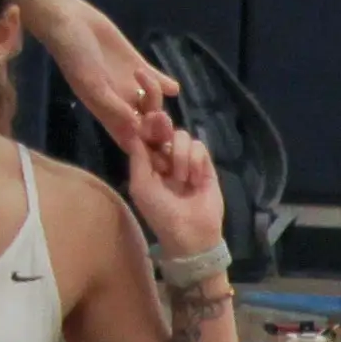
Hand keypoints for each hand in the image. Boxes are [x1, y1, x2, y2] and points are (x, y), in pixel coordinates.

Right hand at [38, 1, 169, 155]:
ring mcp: (129, 84)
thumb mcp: (90, 82)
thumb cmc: (73, 54)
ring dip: (156, 95)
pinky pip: (159, 81)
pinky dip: (168, 85)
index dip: (148, 148)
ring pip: (155, 104)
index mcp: (107, 112)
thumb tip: (136, 130)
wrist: (68, 18)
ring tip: (140, 74)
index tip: (158, 144)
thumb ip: (112, 106)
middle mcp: (120, 102)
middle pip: (149, 127)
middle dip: (159, 127)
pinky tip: (171, 85)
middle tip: (157, 115)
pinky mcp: (136, 65)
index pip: (132, 140)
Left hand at [118, 89, 225, 260]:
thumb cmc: (160, 213)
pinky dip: (195, 161)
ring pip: (182, 136)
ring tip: (180, 179)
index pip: (145, 132)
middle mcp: (166, 156)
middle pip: (164, 127)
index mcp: (147, 159)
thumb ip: (138, 156)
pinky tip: (193, 179)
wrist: (190, 234)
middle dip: (161, 122)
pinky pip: (200, 148)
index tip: (144, 107)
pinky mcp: (206, 166)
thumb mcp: (140, 185)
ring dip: (180, 157)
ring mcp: (187, 160)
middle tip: (159, 119)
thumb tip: (134, 128)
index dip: (144, 119)